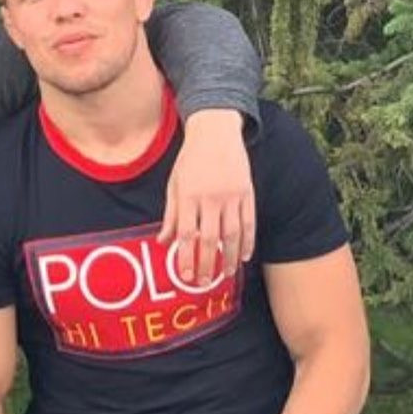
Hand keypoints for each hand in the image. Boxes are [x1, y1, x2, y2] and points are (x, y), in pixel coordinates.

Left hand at [159, 109, 256, 282]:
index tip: (185, 276)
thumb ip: (170, 215)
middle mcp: (211, 198)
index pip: (186, 234)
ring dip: (229, 257)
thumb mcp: (174, 185)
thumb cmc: (190, 160)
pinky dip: (248, 241)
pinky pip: (249, 222)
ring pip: (233, 234)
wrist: (216, 131)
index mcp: (189, 196)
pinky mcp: (247, 192)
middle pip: (210, 239)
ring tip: (226, 274)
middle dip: (207, 264)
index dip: (185, 257)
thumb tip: (162, 242)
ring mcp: (232, 195)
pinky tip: (244, 256)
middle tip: (204, 282)